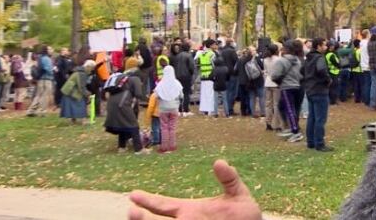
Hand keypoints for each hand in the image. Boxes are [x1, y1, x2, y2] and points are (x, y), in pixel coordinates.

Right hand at [128, 160, 261, 219]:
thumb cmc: (244, 216)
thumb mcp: (238, 194)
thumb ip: (229, 179)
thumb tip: (219, 162)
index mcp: (190, 210)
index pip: (164, 205)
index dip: (148, 200)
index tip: (133, 194)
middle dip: (143, 219)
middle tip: (131, 212)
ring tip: (138, 218)